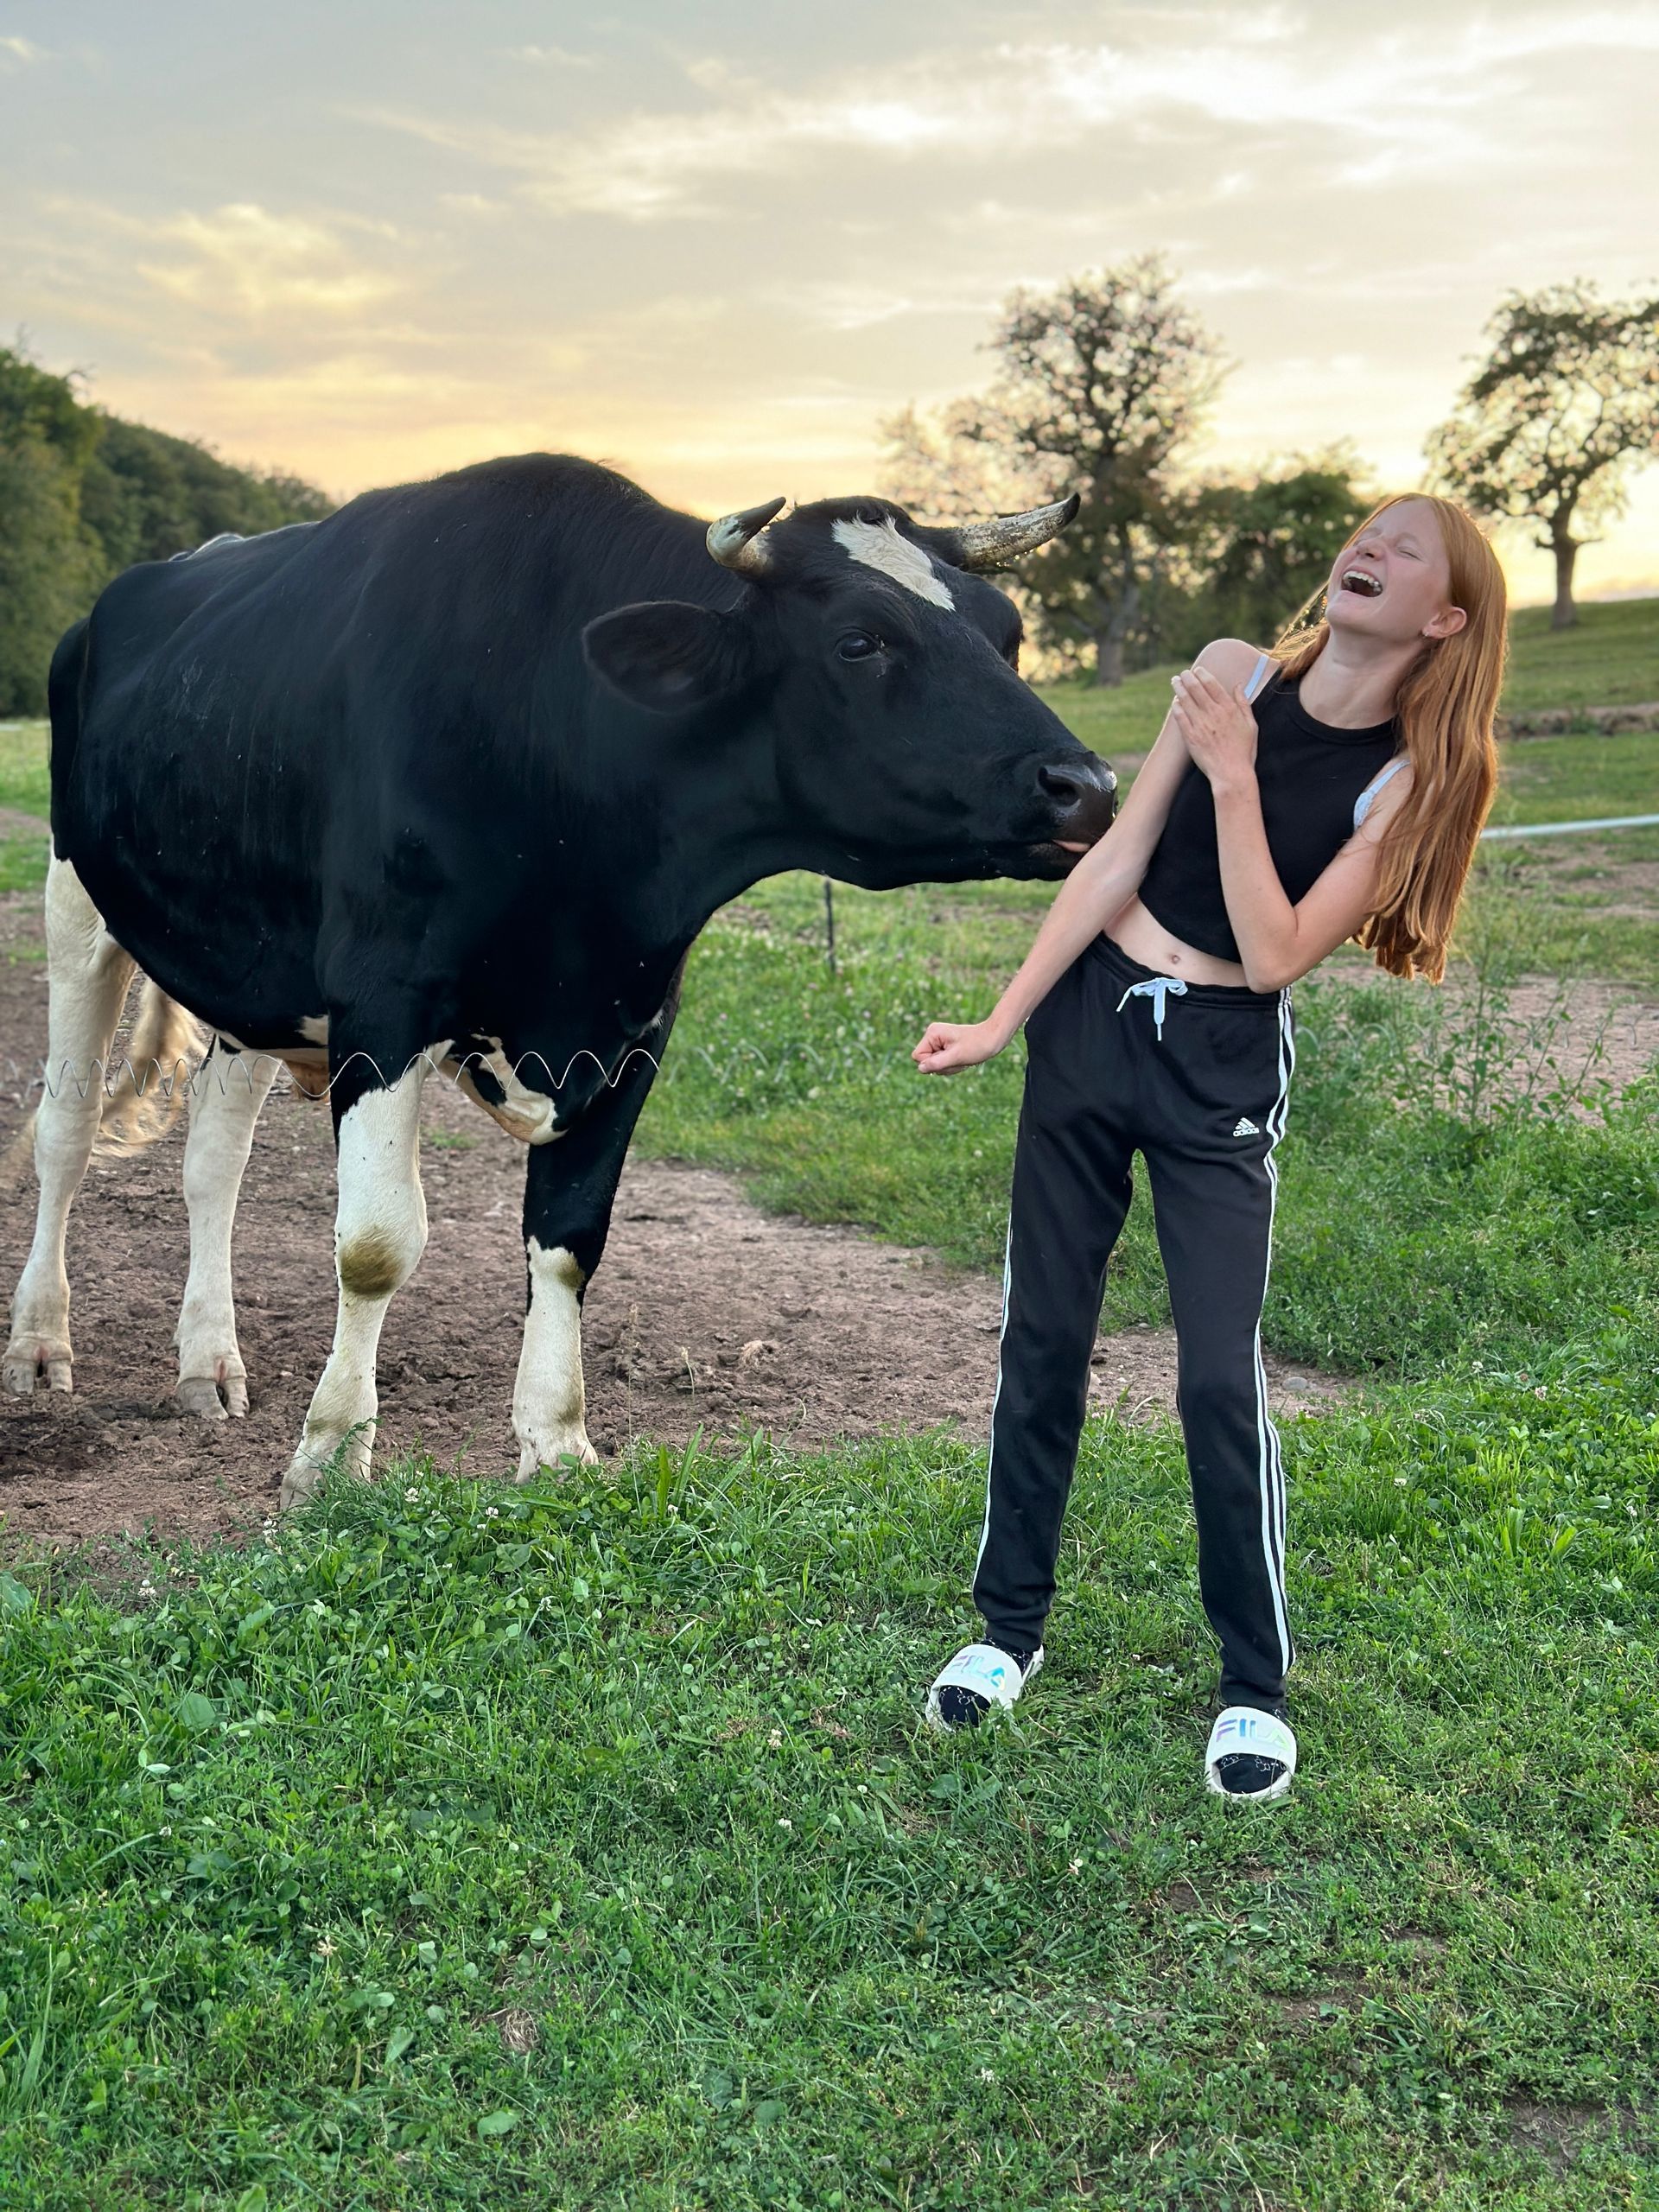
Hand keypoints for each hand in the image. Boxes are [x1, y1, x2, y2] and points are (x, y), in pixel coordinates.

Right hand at [912, 1017, 1007, 1073]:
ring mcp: (939, 1040)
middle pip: (926, 1061)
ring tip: (962, 1059)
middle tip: (958, 1060)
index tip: (948, 1060)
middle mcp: (933, 1035)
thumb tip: (920, 1069)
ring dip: (949, 1066)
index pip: (918, 1056)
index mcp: (932, 1033)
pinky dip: (951, 1065)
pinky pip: (941, 1062)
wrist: (993, 1038)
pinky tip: (962, 1059)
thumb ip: (936, 1063)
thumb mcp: (956, 1057)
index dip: (931, 1063)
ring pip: (934, 1063)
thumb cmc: (977, 1046)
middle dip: (942, 1066)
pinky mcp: (945, 1046)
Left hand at [1170, 663, 1258, 790]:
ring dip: (1179, 688)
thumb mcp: (1251, 725)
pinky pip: (1180, 717)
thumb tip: (1238, 685)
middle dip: (1188, 677)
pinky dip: (1177, 707)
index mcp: (1229, 709)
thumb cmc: (1244, 751)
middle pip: (1196, 688)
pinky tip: (1175, 702)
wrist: (1231, 773)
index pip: (1212, 684)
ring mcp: (1201, 724)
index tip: (1197, 670)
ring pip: (1186, 700)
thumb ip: (1243, 703)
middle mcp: (1214, 713)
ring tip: (1175, 682)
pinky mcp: (1191, 736)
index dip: (1202, 674)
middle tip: (1183, 673)